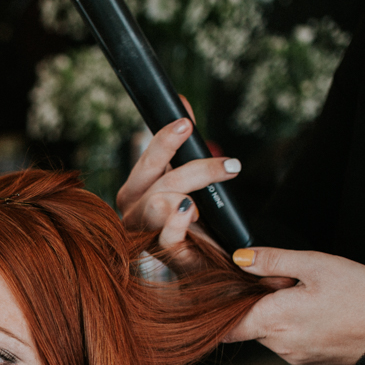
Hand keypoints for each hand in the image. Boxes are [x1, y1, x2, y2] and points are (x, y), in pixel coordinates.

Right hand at [117, 117, 241, 274]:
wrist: (200, 261)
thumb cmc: (190, 218)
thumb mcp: (186, 177)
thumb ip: (183, 144)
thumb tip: (182, 102)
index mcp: (135, 189)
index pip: (148, 159)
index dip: (166, 139)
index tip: (187, 123)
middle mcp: (133, 210)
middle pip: (162, 180)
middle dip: (198, 169)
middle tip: (231, 165)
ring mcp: (144, 234)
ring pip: (161, 203)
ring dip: (191, 194)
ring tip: (209, 199)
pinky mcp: (163, 256)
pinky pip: (167, 237)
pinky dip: (178, 222)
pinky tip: (190, 212)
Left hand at [225, 247, 364, 364]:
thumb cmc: (361, 296)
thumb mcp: (315, 265)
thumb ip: (272, 261)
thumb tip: (241, 259)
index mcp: (275, 320)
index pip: (227, 325)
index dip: (225, 308)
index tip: (235, 292)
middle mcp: (279, 344)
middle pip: (248, 324)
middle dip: (260, 303)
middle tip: (288, 285)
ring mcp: (294, 355)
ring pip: (269, 331)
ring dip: (278, 314)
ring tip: (309, 297)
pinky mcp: (307, 359)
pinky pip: (288, 340)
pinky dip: (294, 325)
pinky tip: (318, 311)